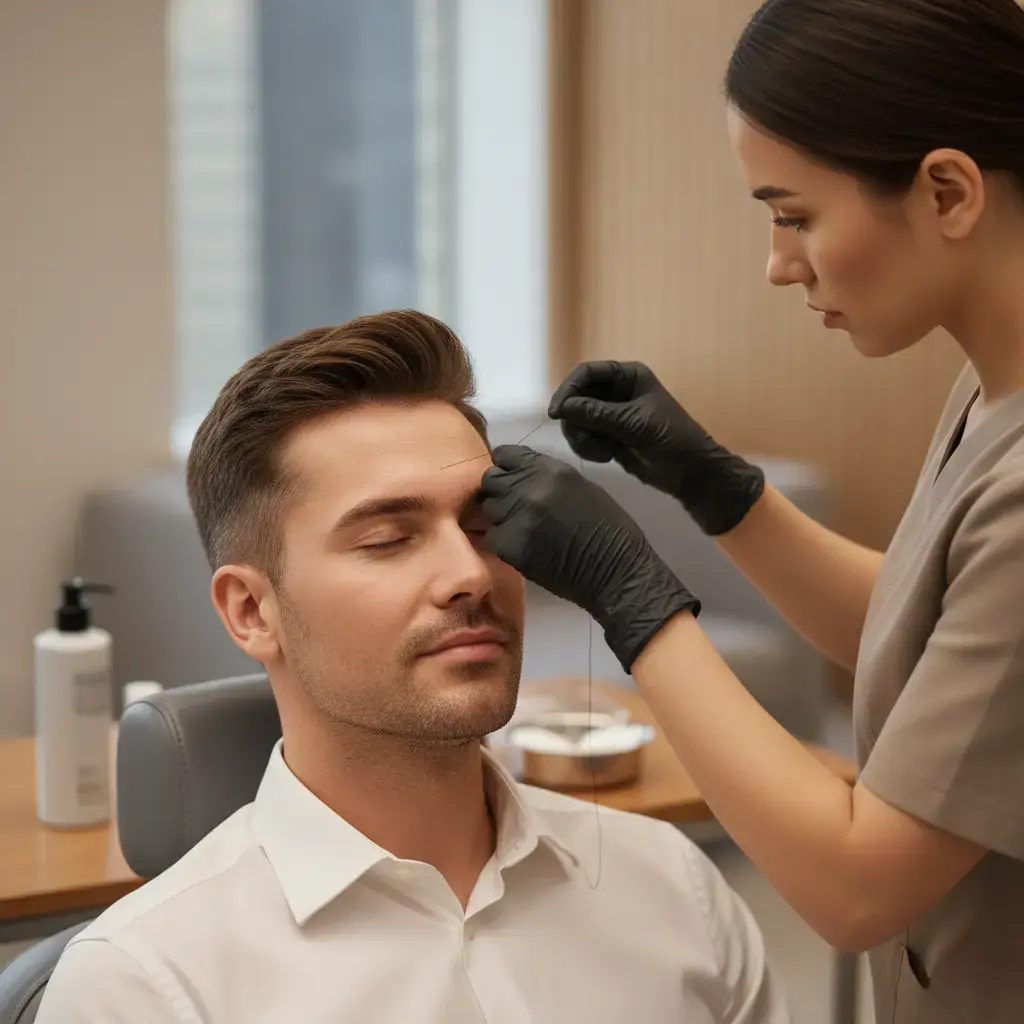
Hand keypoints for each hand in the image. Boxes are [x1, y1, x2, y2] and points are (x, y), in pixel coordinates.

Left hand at [481, 445, 699, 672]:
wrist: (615, 571)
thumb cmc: (608, 528)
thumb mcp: (580, 487)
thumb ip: (546, 478)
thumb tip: (521, 476)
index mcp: (550, 470)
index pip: (506, 456)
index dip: (506, 467)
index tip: (509, 476)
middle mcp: (529, 488)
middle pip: (491, 480)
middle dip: (500, 491)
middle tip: (515, 506)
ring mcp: (517, 517)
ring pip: (490, 509)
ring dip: (502, 516)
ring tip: (522, 528)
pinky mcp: (510, 545)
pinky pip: (493, 536)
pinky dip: (504, 541)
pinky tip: (523, 546)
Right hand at [548, 360, 765, 535]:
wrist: (689, 471)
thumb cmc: (669, 437)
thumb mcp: (632, 422)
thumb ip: (596, 413)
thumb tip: (562, 408)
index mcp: (628, 376)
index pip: (587, 373)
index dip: (568, 389)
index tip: (556, 412)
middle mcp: (616, 391)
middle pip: (577, 396)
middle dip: (575, 419)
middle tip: (582, 438)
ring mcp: (611, 415)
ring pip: (577, 419)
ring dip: (582, 437)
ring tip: (600, 451)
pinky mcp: (608, 437)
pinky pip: (584, 438)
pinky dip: (588, 448)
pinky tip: (606, 457)